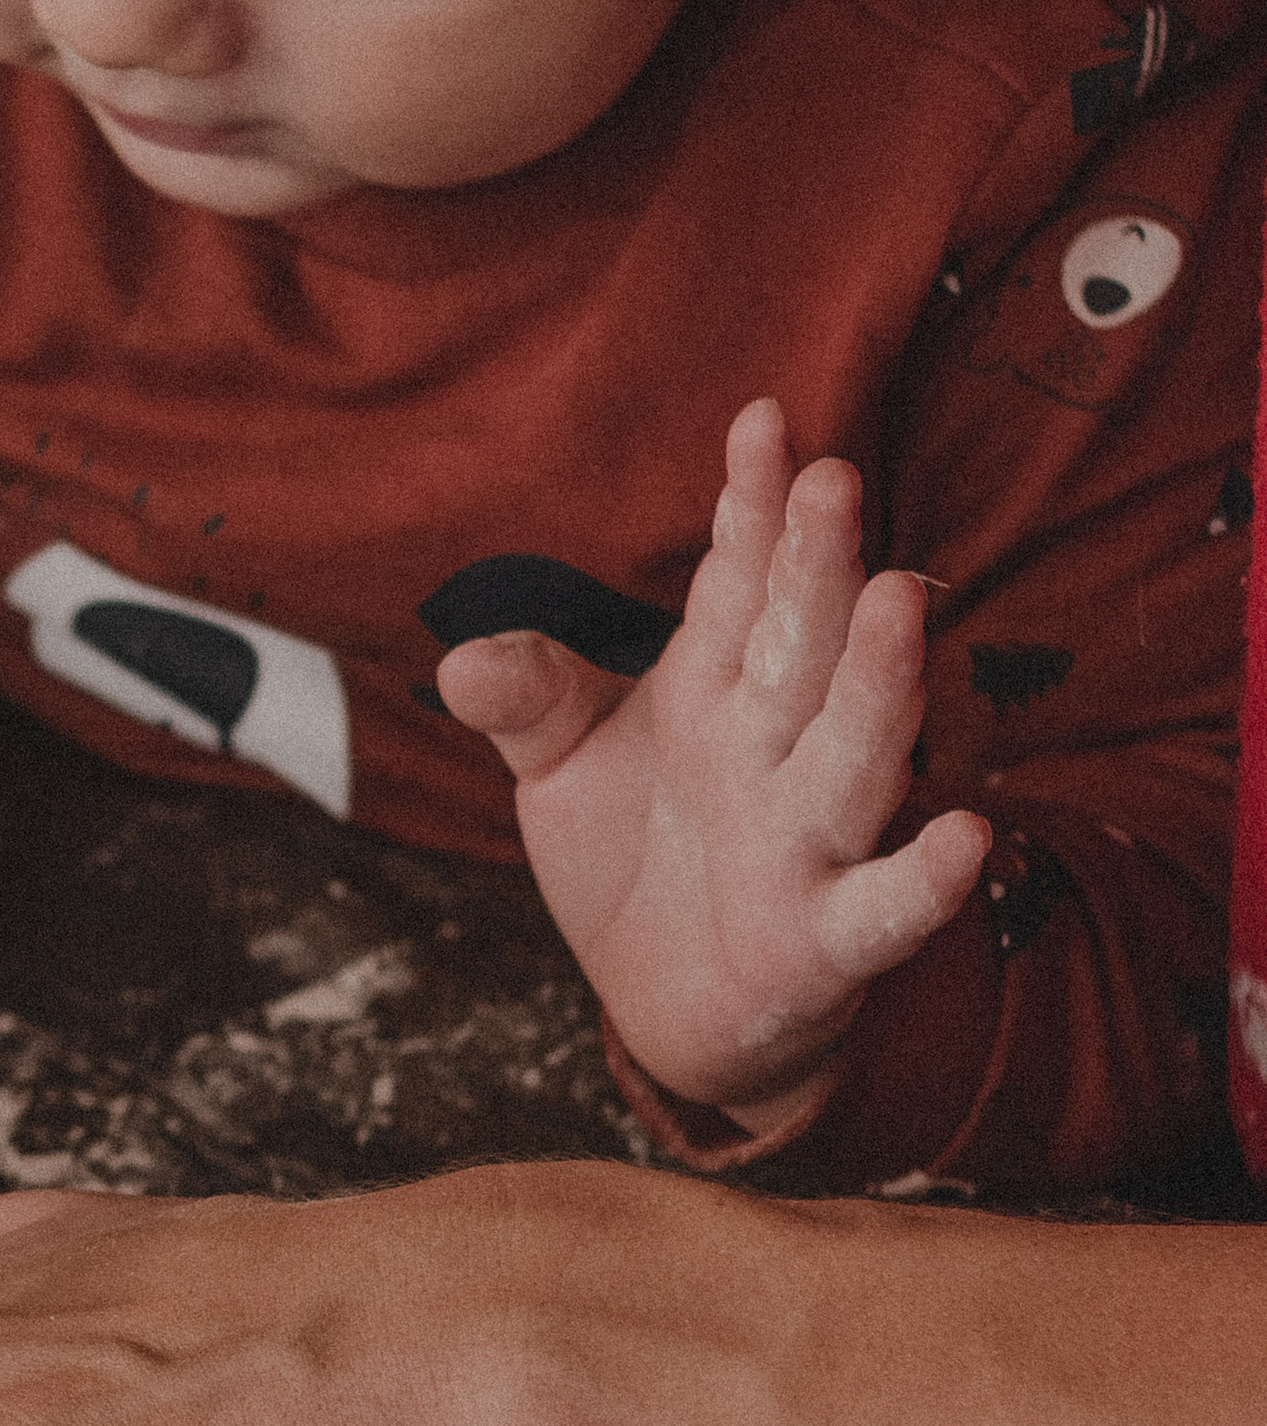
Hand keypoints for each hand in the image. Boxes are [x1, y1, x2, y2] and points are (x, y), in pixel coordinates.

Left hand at [436, 397, 989, 1124]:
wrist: (671, 1004)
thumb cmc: (635, 857)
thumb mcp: (562, 769)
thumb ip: (530, 704)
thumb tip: (463, 661)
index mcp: (719, 687)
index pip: (739, 582)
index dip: (751, 507)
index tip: (763, 421)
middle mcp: (775, 748)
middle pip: (802, 645)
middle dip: (816, 565)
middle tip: (832, 480)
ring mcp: (810, 840)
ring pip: (852, 752)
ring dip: (877, 683)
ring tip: (898, 598)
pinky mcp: (826, 939)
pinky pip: (883, 906)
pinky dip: (922, 878)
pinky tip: (963, 832)